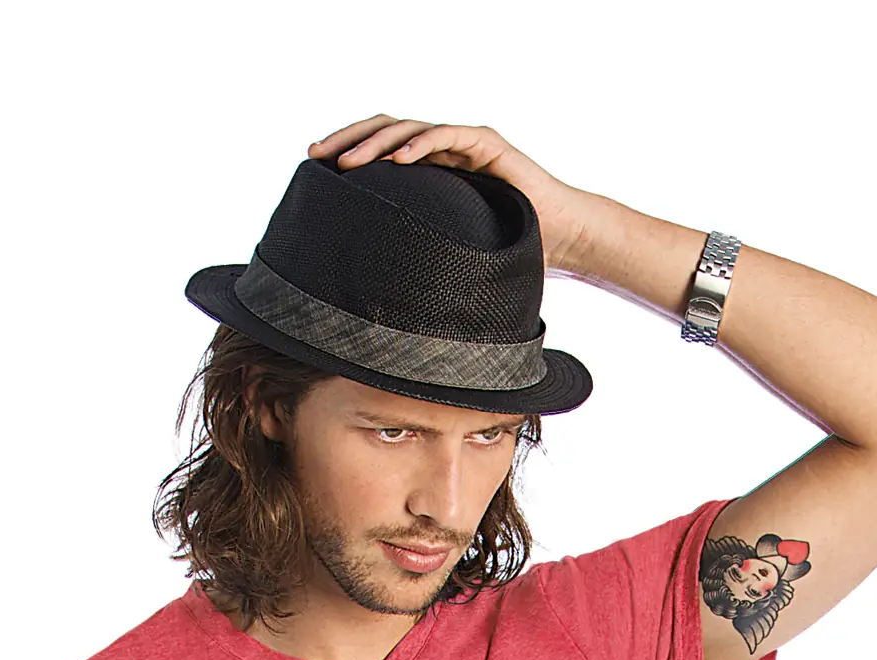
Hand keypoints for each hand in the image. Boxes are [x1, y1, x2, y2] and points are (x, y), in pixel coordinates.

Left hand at [308, 116, 598, 274]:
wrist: (562, 237)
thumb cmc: (509, 253)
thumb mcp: (453, 260)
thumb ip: (423, 266)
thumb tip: (378, 312)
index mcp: (430, 170)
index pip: (380, 147)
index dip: (347, 150)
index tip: (314, 165)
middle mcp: (442, 149)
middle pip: (384, 130)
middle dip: (347, 140)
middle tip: (314, 154)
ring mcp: (463, 141)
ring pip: (408, 130)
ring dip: (375, 144)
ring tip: (348, 162)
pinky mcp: (486, 143)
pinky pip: (446, 138)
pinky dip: (420, 146)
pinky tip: (396, 160)